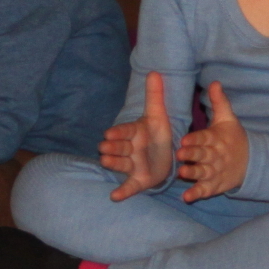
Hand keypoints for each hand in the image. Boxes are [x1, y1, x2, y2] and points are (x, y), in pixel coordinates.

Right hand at [102, 70, 176, 200]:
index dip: (118, 132)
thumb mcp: (158, 115)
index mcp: (134, 133)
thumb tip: (154, 71)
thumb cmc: (157, 135)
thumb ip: (155, 95)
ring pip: (121, 164)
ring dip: (113, 164)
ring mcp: (133, 166)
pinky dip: (123, 192)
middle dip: (112, 147)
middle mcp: (130, 150)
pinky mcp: (138, 180)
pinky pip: (129, 187)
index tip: (109, 132)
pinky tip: (115, 197)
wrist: (165, 157)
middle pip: (119, 148)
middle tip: (103, 147)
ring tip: (104, 162)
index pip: (124, 131)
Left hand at [174, 81, 248, 202]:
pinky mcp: (215, 185)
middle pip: (203, 155)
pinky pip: (205, 190)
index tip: (185, 140)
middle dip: (192, 155)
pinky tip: (186, 197)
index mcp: (216, 138)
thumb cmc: (233, 137)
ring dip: (193, 174)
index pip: (205, 138)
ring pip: (203, 173)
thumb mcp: (228, 119)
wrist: (250, 161)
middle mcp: (215, 155)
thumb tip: (214, 82)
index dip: (195, 139)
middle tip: (180, 154)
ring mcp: (216, 171)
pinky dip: (197, 194)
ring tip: (181, 173)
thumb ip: (219, 101)